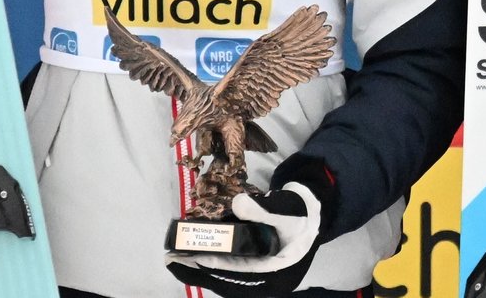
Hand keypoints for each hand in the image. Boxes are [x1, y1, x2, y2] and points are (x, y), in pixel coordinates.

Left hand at [165, 183, 321, 296]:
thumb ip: (264, 209)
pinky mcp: (254, 270)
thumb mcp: (286, 210)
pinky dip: (211, 263)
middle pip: (228, 282)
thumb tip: (238, 203)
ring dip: (201, 269)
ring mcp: (260, 278)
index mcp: (278, 276)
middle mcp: (267, 283)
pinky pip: (228, 271)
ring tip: (176, 258)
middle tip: (172, 261)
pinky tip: (194, 254)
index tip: (192, 261)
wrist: (313, 215)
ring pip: (226, 278)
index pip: (240, 278)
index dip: (214, 270)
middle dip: (199, 273)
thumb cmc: (301, 215)